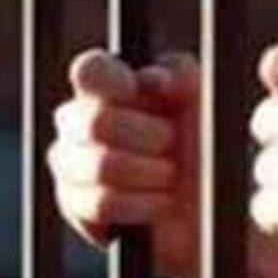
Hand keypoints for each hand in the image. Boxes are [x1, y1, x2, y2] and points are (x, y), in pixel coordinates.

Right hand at [48, 49, 200, 277]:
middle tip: (172, 145)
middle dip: (150, 137)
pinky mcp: (74, 206)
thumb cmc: (201, 144)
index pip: (89, 71)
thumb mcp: (202, 100)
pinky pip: (102, 204)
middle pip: (97, 122)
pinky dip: (143, 205)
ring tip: (168, 176)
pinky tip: (160, 203)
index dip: (113, 81)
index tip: (138, 93)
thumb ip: (181, 75)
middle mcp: (78, 122)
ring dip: (150, 173)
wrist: (207, 205)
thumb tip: (156, 79)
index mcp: (104, 87)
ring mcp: (70, 164)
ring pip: (101, 165)